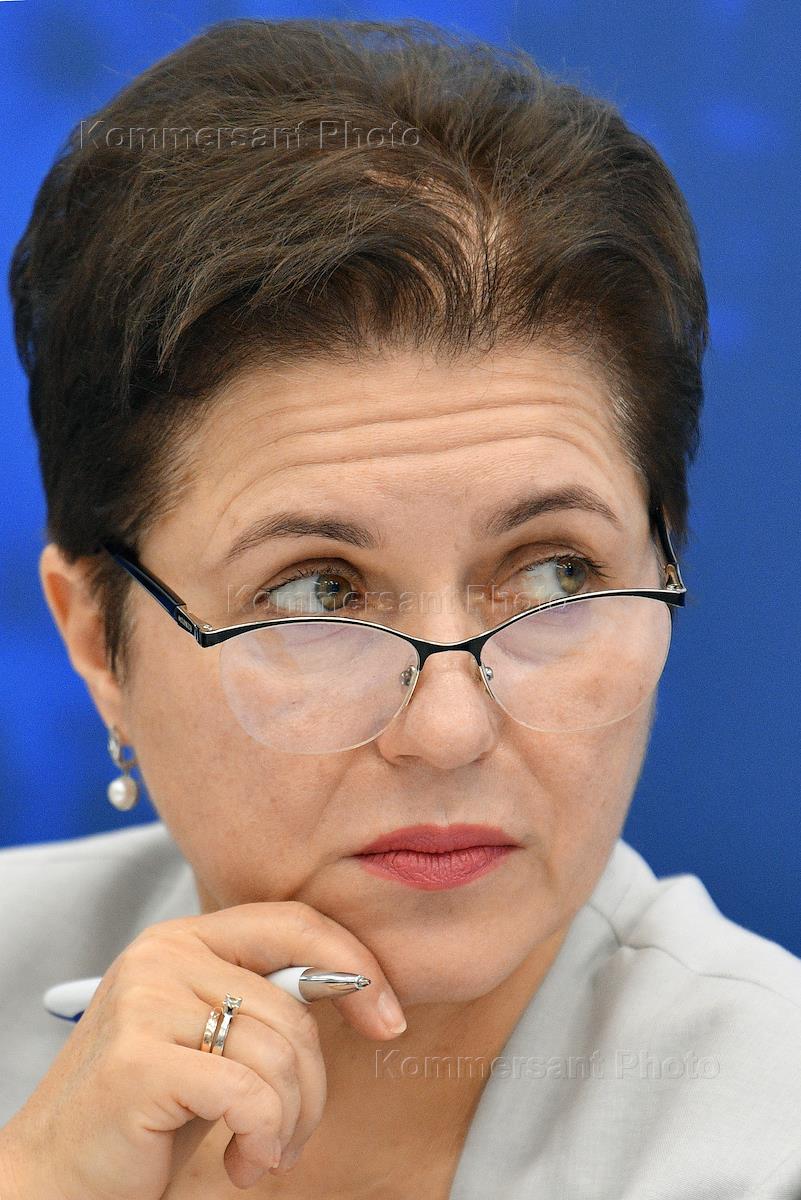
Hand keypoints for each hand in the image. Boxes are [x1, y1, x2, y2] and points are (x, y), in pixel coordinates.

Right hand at [0, 902, 405, 1198]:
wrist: (57, 1175)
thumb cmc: (148, 1111)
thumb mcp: (213, 1038)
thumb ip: (265, 1002)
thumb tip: (364, 989)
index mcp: (184, 940)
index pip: (293, 922)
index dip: (354, 966)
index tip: (388, 1019)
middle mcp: (163, 957)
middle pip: (295, 1006)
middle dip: (314, 1084)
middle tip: (289, 1132)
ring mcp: (147, 1001)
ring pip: (280, 1053)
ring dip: (288, 1121)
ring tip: (259, 1151)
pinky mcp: (140, 1060)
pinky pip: (252, 1094)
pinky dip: (265, 1137)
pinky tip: (244, 1162)